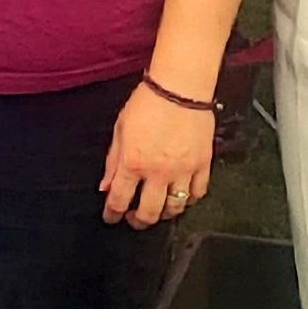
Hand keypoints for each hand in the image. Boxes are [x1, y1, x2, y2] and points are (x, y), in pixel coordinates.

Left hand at [99, 80, 216, 227]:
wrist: (179, 87)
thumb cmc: (148, 102)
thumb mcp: (120, 129)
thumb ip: (112, 161)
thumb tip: (105, 186)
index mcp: (132, 162)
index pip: (118, 200)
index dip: (112, 214)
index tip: (110, 217)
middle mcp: (157, 172)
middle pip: (148, 212)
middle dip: (138, 221)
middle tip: (134, 219)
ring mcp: (182, 170)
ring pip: (174, 208)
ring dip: (163, 214)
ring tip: (158, 209)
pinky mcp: (202, 165)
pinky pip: (197, 194)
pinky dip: (189, 200)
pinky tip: (182, 196)